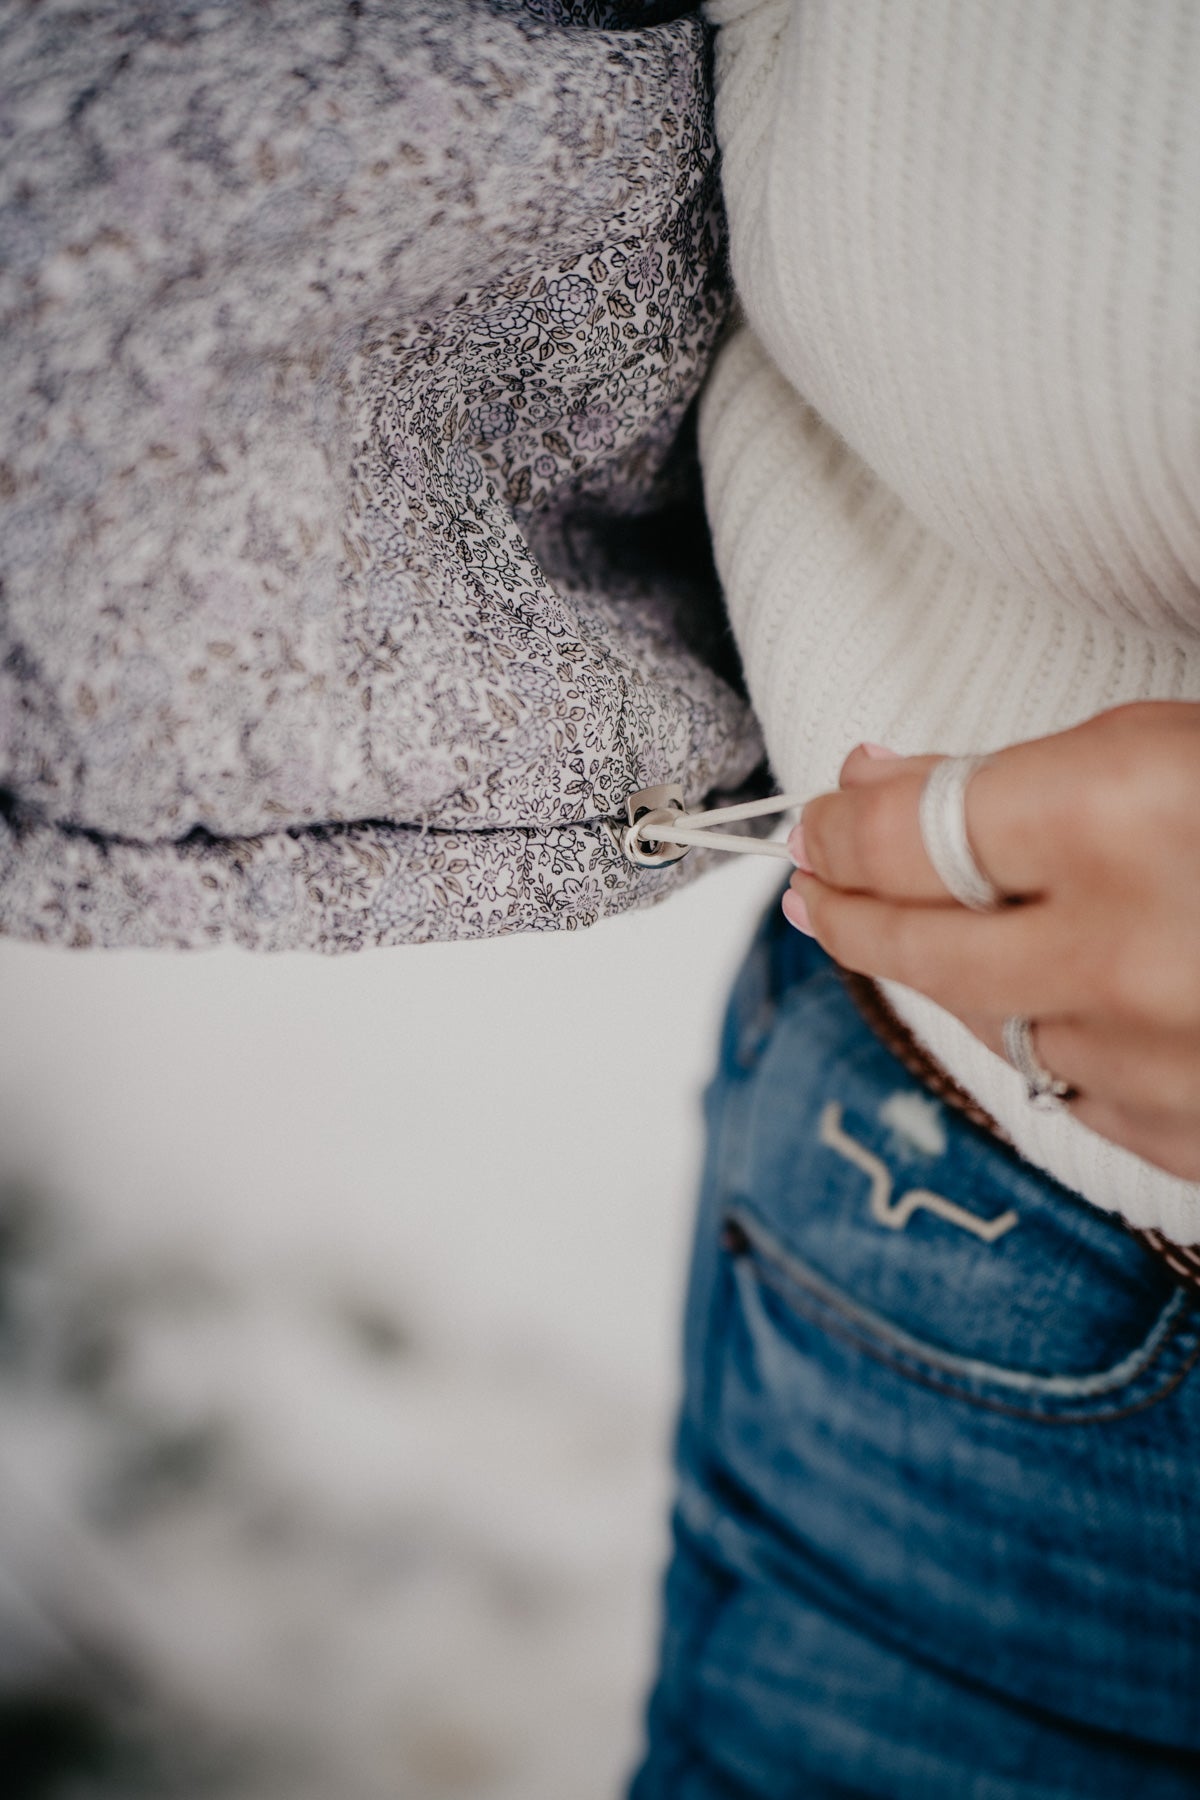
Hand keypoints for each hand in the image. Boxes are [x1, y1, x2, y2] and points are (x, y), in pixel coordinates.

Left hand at [785, 702, 1199, 1180]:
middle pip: (916, 948)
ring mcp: (1159, 1064)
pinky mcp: (1192, 1140)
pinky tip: (1086, 998)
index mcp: (1126, 815)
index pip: (901, 833)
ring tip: (947, 925)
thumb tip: (873, 781)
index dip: (841, 825)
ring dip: (963, 974)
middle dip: (849, 911)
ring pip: (993, 1024)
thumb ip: (1018, 774)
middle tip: (815, 883)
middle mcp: (1126, 953)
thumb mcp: (1178, 751)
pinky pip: (1073, 1087)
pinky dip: (1060, 1037)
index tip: (823, 815)